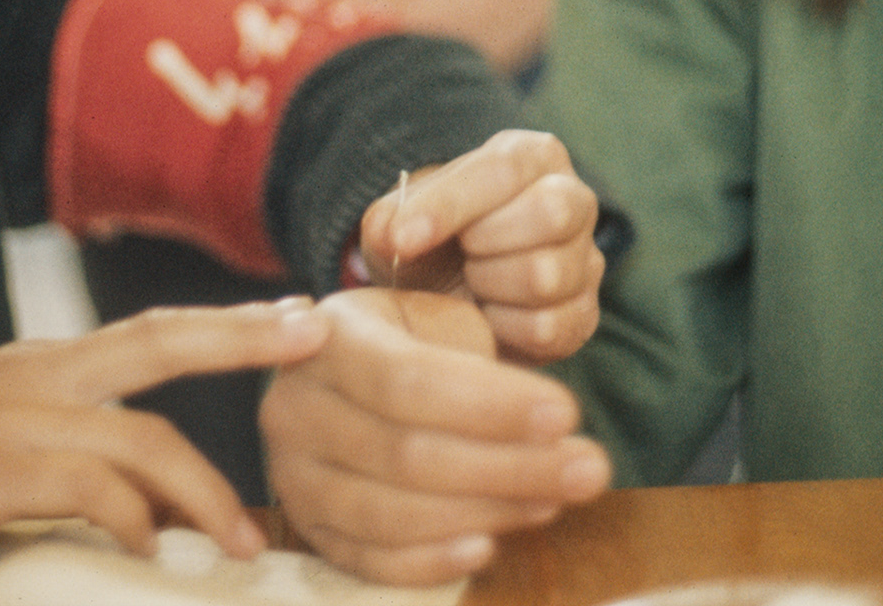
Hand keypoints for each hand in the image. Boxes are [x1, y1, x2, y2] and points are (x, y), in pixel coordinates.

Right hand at [0, 299, 329, 582]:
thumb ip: (64, 448)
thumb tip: (145, 495)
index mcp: (44, 364)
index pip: (155, 331)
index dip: (229, 323)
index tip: (296, 316)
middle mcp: (40, 374)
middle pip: (164, 341)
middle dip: (246, 338)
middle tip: (317, 337)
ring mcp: (14, 417)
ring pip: (141, 436)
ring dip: (203, 491)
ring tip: (242, 545)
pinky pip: (87, 487)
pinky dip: (131, 520)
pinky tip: (151, 550)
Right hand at [261, 288, 610, 585]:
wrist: (350, 373)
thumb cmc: (411, 341)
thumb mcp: (436, 321)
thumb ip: (481, 364)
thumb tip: (558, 428)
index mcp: (329, 337)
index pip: (407, 380)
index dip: (490, 405)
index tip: (567, 414)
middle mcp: (295, 407)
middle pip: (407, 453)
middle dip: (510, 466)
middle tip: (590, 468)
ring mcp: (293, 475)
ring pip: (391, 513)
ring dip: (486, 513)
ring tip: (555, 499)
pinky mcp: (307, 528)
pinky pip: (366, 560)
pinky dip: (430, 561)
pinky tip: (488, 548)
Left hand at [361, 129, 602, 363]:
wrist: (447, 296)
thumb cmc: (431, 243)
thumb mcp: (398, 221)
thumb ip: (390, 220)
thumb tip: (396, 236)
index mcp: (532, 156)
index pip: (503, 168)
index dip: (450, 204)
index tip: (404, 238)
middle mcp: (574, 199)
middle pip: (550, 213)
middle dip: (484, 240)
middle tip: (459, 251)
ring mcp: (587, 261)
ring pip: (545, 275)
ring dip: (488, 285)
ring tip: (472, 279)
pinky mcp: (584, 316)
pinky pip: (546, 327)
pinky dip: (501, 328)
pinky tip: (487, 314)